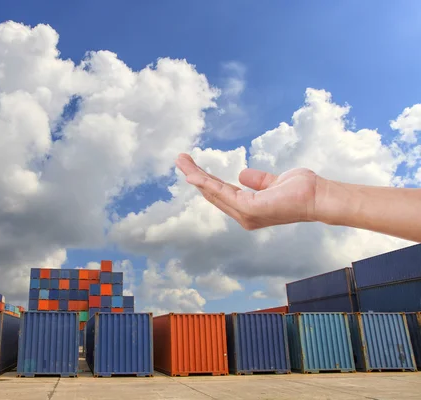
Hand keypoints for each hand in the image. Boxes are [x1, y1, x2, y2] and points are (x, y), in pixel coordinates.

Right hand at [175, 153, 320, 229]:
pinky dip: (206, 183)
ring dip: (195, 175)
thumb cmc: (303, 190)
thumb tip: (242, 174)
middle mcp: (244, 215)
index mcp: (249, 209)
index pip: (222, 193)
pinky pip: (222, 192)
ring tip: (181, 160)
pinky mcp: (248, 208)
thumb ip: (258, 180)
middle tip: (179, 159)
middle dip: (194, 175)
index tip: (192, 165)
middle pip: (212, 193)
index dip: (206, 179)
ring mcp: (245, 214)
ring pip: (213, 191)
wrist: (319, 196)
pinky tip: (194, 174)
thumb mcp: (275, 181)